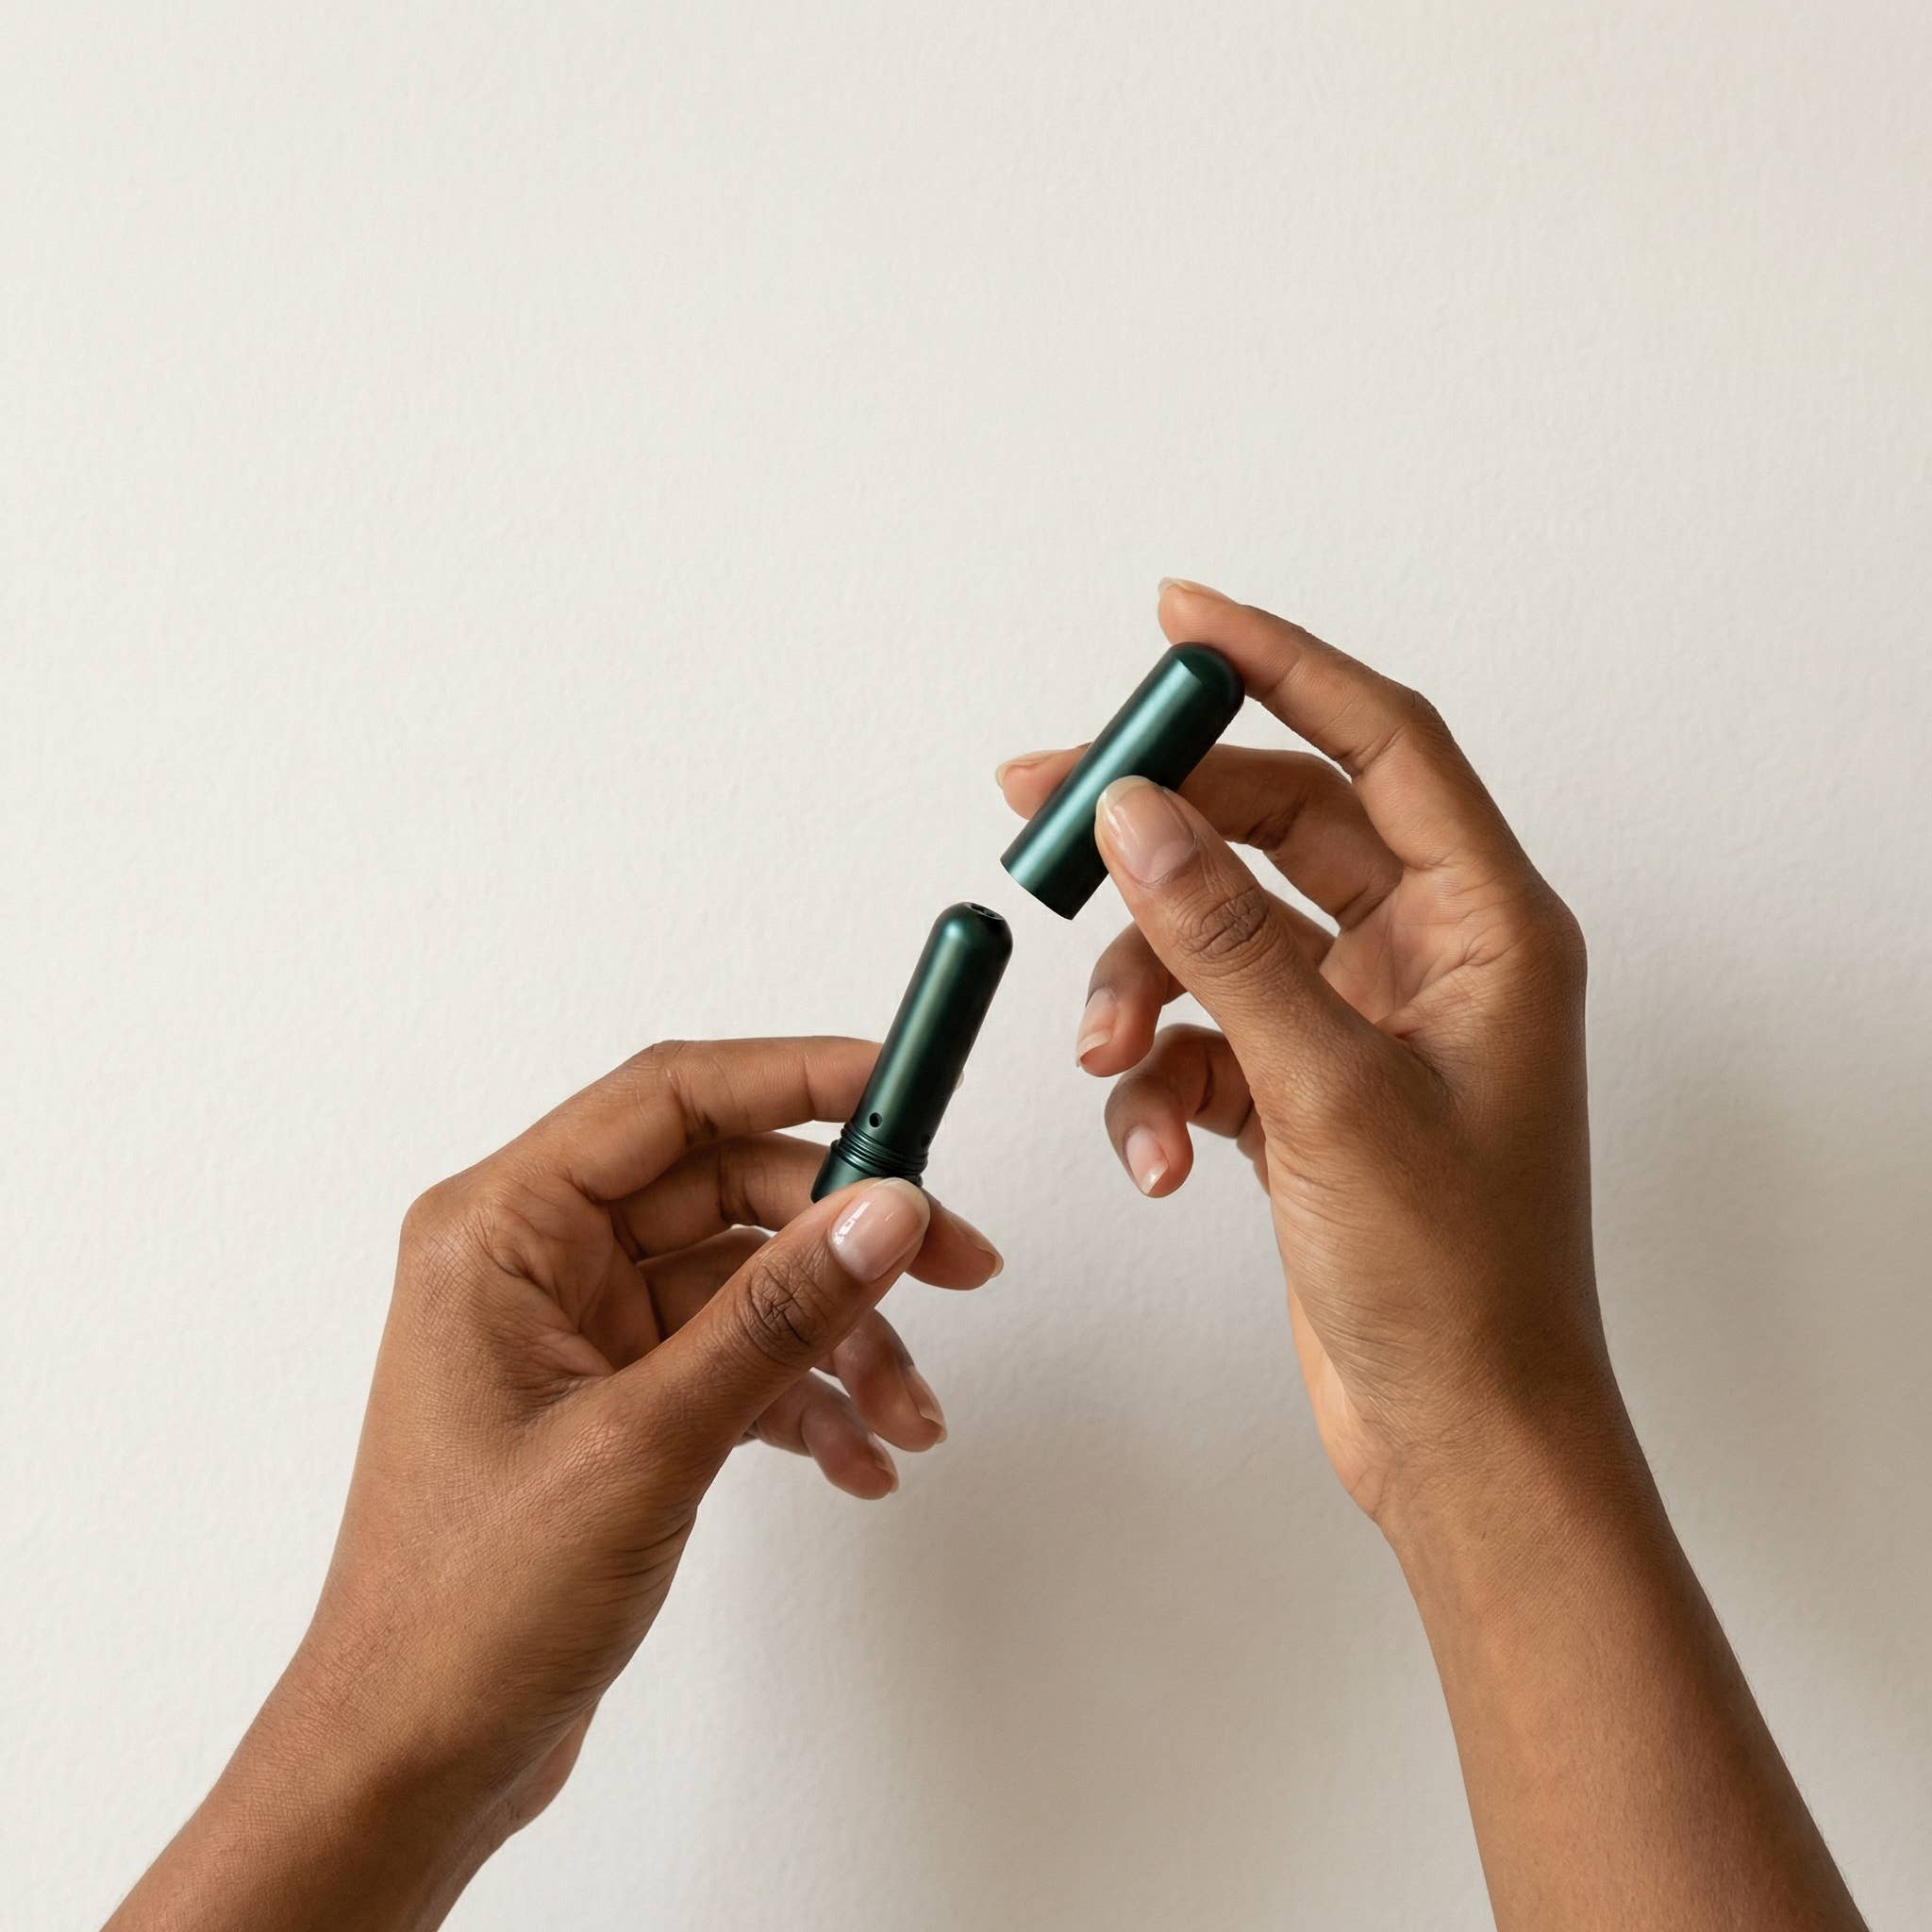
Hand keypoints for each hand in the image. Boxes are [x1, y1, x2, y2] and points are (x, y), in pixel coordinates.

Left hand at [110, 1037, 998, 1928]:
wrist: (412, 1761)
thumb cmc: (466, 1610)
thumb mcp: (645, 1442)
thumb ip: (774, 1315)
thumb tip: (884, 1211)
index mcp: (500, 1231)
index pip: (669, 1100)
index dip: (794, 1077)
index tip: (900, 1085)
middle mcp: (537, 1262)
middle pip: (727, 1188)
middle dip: (846, 1235)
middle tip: (956, 1267)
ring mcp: (579, 1332)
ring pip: (747, 1281)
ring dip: (840, 1337)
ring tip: (909, 1415)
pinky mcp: (617, 1398)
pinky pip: (737, 1356)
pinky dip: (805, 1398)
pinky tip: (858, 1458)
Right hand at [999, 581, 1604, 1522]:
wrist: (1463, 1435)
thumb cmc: (1456, 1278)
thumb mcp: (1327, 1090)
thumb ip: (1222, 940)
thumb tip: (1134, 813)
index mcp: (1487, 924)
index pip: (1379, 739)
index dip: (1278, 661)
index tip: (1176, 617)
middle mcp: (1430, 957)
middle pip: (1271, 828)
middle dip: (1156, 830)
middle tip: (1041, 816)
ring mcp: (1362, 1026)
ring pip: (1217, 938)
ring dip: (1140, 989)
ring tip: (1105, 1064)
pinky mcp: (1305, 1093)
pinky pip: (1204, 1036)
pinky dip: (1158, 1080)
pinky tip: (1156, 1153)